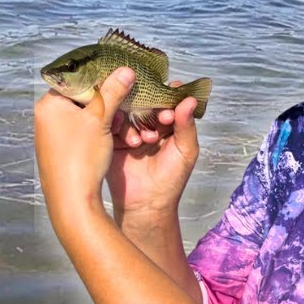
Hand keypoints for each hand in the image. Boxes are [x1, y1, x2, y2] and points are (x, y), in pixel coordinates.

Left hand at [34, 66, 135, 223]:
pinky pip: (79, 132)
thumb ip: (113, 92)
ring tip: (119, 127)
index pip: (75, 79)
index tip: (119, 81)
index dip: (99, 79)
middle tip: (123, 107)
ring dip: (104, 118)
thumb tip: (125, 70)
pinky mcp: (58, 149)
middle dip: (105, 102)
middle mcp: (45, 116)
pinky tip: (110, 138)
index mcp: (49, 103)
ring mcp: (50, 134)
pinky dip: (96, 132)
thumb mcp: (101, 119)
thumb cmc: (81, 158)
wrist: (72, 201)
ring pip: (82, 116)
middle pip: (80, 97)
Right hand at [107, 81, 200, 225]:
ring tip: (147, 140)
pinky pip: (113, 123)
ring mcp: (129, 130)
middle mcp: (147, 123)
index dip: (169, 100)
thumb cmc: (171, 179)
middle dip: (153, 109)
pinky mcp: (113, 138)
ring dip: (139, 122)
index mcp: (167, 124)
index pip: (167, 101)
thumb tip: (190, 99)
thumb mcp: (186, 151)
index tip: (171, 110)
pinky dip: (122, 127)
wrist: (147, 204)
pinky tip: (131, 142)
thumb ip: (187, 125)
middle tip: (160, 120)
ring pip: (129, 110)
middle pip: (146, 101)